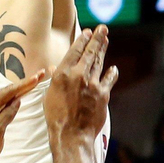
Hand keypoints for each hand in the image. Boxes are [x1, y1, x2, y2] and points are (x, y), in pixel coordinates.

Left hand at [0, 70, 46, 162]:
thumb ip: (7, 114)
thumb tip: (17, 101)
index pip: (9, 92)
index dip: (24, 84)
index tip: (37, 76)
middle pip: (8, 91)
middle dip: (24, 84)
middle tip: (39, 75)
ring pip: (5, 97)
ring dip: (19, 90)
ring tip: (33, 82)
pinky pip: (2, 104)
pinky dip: (13, 98)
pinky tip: (19, 97)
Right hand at [46, 26, 117, 146]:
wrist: (71, 134)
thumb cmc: (56, 117)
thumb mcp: (49, 95)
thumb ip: (55, 79)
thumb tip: (54, 67)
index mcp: (63, 74)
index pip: (74, 52)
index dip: (82, 40)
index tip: (87, 32)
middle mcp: (79, 75)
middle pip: (90, 53)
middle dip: (97, 39)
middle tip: (102, 28)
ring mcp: (93, 84)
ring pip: (100, 63)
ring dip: (103, 50)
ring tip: (106, 40)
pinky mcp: (103, 94)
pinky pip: (109, 79)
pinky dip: (112, 73)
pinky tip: (114, 68)